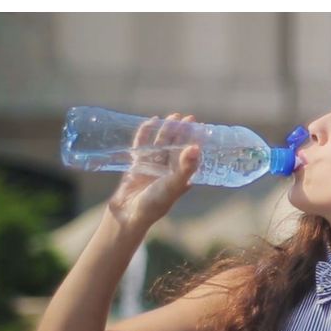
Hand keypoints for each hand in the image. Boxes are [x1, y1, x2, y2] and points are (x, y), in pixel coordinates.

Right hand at [107, 113, 201, 231]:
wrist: (129, 214)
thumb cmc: (155, 203)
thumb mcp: (173, 185)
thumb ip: (185, 168)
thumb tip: (197, 148)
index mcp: (180, 176)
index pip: (190, 155)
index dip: (196, 141)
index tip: (202, 127)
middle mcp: (168, 171)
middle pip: (177, 147)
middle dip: (183, 133)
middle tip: (189, 118)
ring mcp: (153, 167)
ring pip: (161, 144)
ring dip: (167, 131)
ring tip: (173, 117)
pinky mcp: (138, 166)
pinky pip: (142, 146)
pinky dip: (146, 134)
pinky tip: (151, 121)